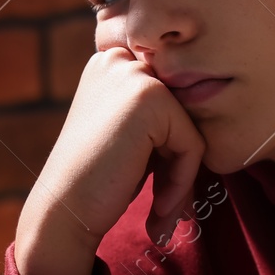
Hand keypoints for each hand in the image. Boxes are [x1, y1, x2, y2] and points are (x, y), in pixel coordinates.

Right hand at [16, 46, 206, 274]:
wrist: (62, 212)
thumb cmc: (95, 183)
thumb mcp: (127, 136)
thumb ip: (159, 119)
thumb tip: (213, 119)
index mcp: (111, 63)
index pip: (170, 103)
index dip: (170, 151)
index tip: (160, 193)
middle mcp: (120, 59)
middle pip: (181, 114)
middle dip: (178, 165)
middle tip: (164, 210)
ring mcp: (134, 75)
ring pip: (191, 130)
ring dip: (182, 178)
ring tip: (162, 214)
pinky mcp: (150, 97)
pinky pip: (193, 144)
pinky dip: (182, 182)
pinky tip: (158, 207)